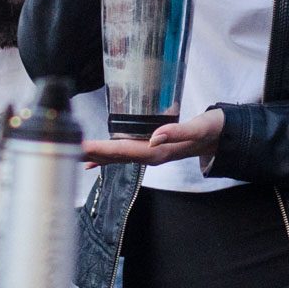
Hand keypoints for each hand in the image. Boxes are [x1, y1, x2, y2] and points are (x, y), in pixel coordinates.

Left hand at [82, 109, 224, 166]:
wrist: (222, 137)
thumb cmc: (211, 130)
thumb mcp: (200, 127)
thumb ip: (179, 131)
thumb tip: (155, 136)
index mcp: (159, 151)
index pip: (124, 151)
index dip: (101, 150)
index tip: (82, 148)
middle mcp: (151, 155)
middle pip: (115, 156)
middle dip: (91, 153)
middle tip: (66, 150)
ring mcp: (150, 154)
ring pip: (117, 157)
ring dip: (95, 155)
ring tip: (72, 154)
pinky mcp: (150, 149)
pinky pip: (124, 154)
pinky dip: (107, 156)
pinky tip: (93, 160)